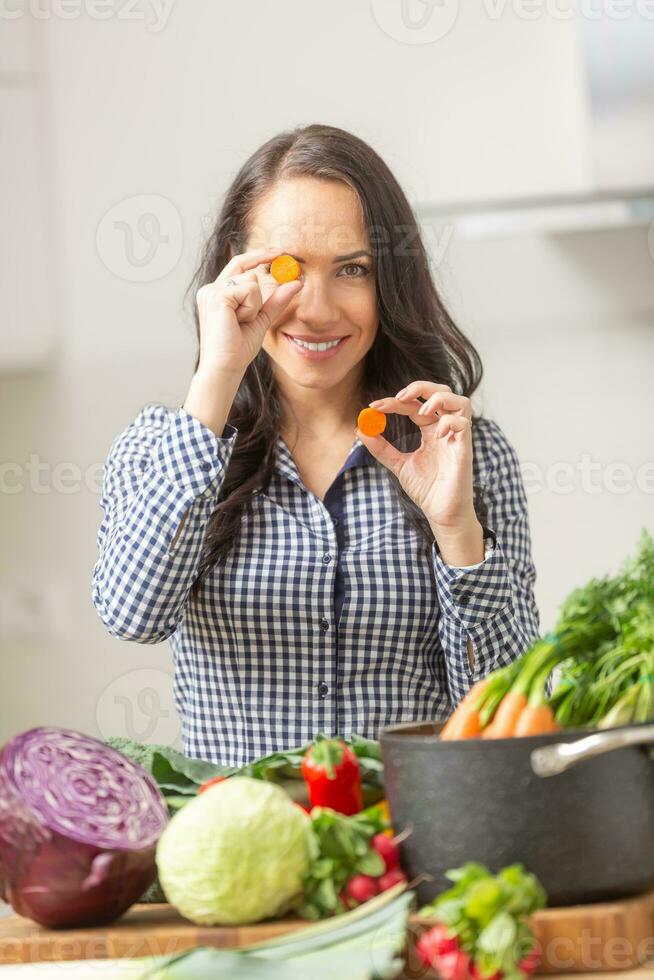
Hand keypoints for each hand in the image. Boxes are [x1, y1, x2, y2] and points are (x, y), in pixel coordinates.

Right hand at [194, 247, 302, 377]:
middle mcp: (210, 289)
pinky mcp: (216, 296)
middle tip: (249, 314)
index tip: (279, 252)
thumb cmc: (238, 349)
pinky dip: (251, 308)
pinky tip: (238, 322)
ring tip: (240, 323)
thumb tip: (297, 282)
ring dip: (255, 305)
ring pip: (251, 281)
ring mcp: (211, 291)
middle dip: (257, 294)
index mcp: (217, 293)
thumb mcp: (261, 319)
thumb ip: (276, 300)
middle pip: (247, 270)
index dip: (259, 255)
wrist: (225, 367)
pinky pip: (249, 290)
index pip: (239, 264)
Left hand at [357, 380, 477, 534]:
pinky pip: (464, 424)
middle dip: (421, 387)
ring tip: (420, 411)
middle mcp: (445, 429)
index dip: (394, 401)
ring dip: (439, 399)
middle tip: (399, 397)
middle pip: (441, 392)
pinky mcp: (465, 449)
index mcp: (430, 430)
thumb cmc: (426, 490)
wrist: (441, 513)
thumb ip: (381, 448)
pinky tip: (438, 434)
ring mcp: (457, 437)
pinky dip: (450, 421)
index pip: (414, 405)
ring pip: (460, 401)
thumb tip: (360, 429)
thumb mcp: (398, 465)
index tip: (374, 405)